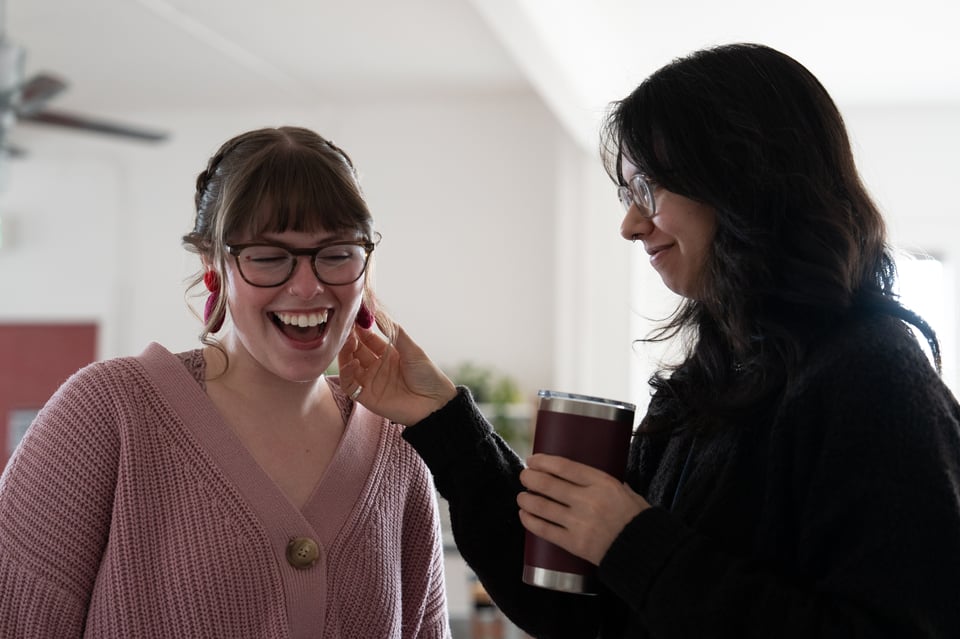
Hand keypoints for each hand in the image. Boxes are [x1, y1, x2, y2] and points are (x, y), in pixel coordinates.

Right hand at [337, 323, 457, 425]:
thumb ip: (394, 332)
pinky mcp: (367, 397)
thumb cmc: (428, 375)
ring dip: (345, 354)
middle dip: (349, 339)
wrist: (435, 403)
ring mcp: (370, 382)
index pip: (366, 339)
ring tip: (350, 343)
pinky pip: (349, 385)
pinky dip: (347, 374)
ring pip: (348, 366)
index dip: (359, 329)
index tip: (354, 316)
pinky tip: (353, 364)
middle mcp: (376, 367)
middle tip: (347, 328)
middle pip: (355, 351)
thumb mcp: (412, 349)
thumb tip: (378, 311)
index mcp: (387, 355)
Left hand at [517, 454, 650, 564]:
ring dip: (526, 500)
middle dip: (530, 478)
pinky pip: (544, 530)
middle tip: (524, 476)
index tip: (532, 460)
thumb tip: (586, 476)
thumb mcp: (626, 491)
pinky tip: (524, 515)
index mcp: (602, 483)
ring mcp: (579, 523)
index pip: (564, 466)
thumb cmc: (637, 519)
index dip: (543, 462)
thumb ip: (605, 483)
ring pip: (542, 507)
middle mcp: (588, 500)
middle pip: (548, 484)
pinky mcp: (574, 544)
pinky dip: (530, 521)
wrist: (644, 552)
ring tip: (522, 497)